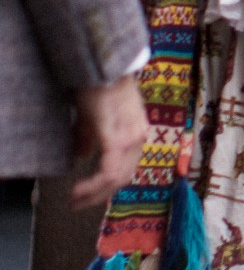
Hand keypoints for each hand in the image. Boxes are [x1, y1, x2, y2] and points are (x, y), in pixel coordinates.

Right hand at [71, 73, 147, 208]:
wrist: (103, 66)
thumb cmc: (97, 86)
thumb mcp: (94, 117)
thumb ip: (91, 138)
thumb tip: (82, 156)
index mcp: (137, 133)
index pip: (127, 169)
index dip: (107, 186)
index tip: (87, 196)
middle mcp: (140, 138)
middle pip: (124, 177)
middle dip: (100, 195)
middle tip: (79, 203)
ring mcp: (132, 139)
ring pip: (118, 178)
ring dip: (95, 192)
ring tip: (76, 198)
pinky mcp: (118, 138)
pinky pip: (109, 170)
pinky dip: (94, 184)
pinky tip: (79, 189)